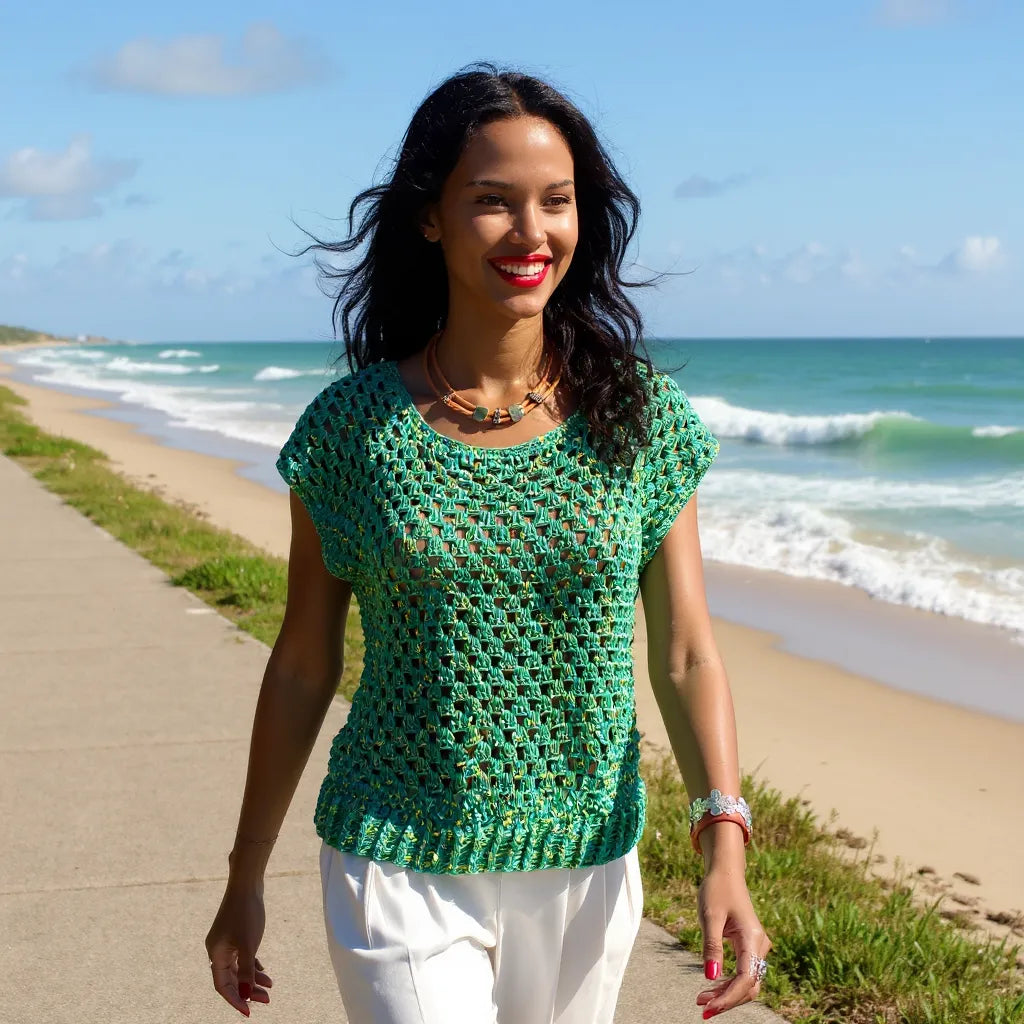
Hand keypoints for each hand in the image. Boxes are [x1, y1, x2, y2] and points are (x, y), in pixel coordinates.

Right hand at [205, 881, 273, 1016]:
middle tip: (267, 1000)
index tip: (248, 1012)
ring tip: (270, 987)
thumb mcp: (248, 945)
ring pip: (239, 967)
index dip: (235, 1000)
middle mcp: (218, 949)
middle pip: (232, 978)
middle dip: (248, 990)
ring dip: (253, 978)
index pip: (223, 986)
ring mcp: (226, 941)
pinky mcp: (236, 933)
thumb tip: (246, 995)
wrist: (247, 884)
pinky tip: (263, 970)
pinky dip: (252, 964)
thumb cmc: (246, 913)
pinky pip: (242, 956)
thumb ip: (247, 971)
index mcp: (215, 954)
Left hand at [694, 867, 771, 1018]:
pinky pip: (743, 972)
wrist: (726, 872)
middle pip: (749, 985)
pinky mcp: (749, 947)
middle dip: (727, 1000)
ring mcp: (756, 947)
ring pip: (747, 982)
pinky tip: (712, 988)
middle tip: (702, 1007)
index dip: (728, 997)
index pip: (745, 978)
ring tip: (702, 1000)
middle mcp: (759, 945)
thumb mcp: (710, 916)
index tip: (709, 1007)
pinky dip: (729, 983)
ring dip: (727, 994)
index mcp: (752, 938)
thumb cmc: (716, 890)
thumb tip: (710, 977)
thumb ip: (711, 946)